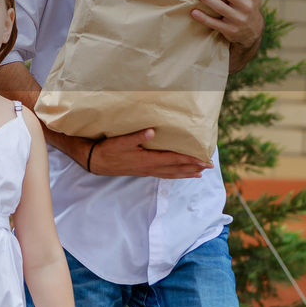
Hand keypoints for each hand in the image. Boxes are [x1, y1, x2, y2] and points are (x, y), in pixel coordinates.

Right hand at [84, 129, 212, 178]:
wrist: (96, 161)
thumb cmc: (108, 149)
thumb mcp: (121, 141)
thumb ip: (137, 136)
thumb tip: (152, 131)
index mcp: (147, 160)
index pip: (173, 160)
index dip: (189, 160)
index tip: (203, 161)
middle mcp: (150, 168)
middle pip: (176, 169)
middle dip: (193, 168)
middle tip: (208, 167)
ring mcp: (147, 171)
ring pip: (171, 174)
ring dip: (186, 173)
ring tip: (199, 174)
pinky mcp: (143, 171)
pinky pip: (164, 175)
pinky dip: (174, 175)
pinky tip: (178, 174)